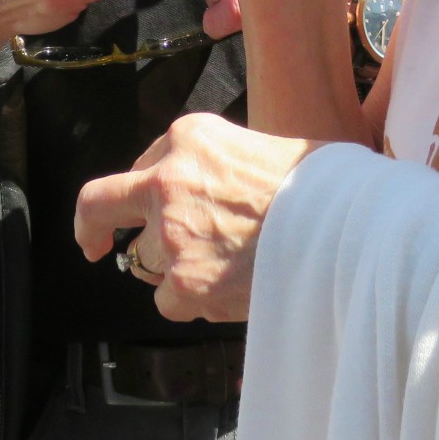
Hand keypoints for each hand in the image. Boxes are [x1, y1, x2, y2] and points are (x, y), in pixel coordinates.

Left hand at [74, 114, 317, 323]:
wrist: (347, 227)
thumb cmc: (320, 187)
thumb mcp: (261, 146)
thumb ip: (219, 165)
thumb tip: (207, 192)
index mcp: (189, 137)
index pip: (143, 163)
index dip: (146, 189)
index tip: (137, 206)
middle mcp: (168, 178)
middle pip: (99, 204)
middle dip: (90, 227)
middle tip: (92, 244)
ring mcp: (171, 232)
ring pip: (147, 262)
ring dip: (177, 270)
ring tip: (228, 268)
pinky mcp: (184, 280)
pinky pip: (169, 301)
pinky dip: (194, 302)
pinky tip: (231, 291)